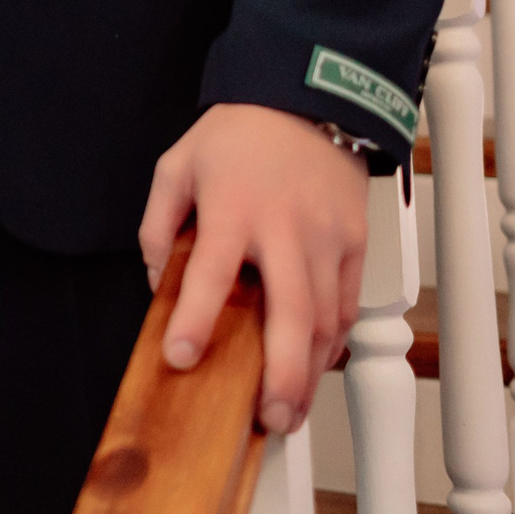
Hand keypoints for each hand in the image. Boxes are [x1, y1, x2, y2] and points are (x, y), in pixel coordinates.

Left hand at [137, 103, 367, 434]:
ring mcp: (327, 237)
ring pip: (326, 319)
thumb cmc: (240, 134)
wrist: (304, 97)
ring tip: (291, 408)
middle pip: (291, 313)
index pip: (210, 275)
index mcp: (233, 208)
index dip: (195, 321)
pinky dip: (334, 340)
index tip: (181, 357)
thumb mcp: (177, 167)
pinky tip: (316, 363)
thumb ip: (159, 226)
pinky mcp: (355, 240)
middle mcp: (285, 227)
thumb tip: (160, 283)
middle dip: (282, 374)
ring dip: (310, 371)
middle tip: (269, 416)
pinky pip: (348, 303)